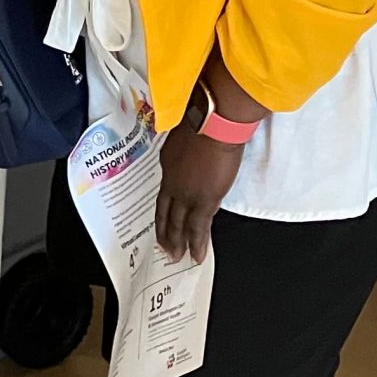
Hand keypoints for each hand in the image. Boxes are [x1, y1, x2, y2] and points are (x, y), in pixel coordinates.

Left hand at [155, 124, 243, 262]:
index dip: (163, 211)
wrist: (214, 123)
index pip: (164, 195)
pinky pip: (199, 228)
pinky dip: (198, 244)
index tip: (162, 222)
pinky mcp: (204, 201)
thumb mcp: (183, 135)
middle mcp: (173, 183)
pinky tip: (197, 256)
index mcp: (168, 165)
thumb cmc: (203, 119)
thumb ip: (184, 151)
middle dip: (166, 233)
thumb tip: (190, 156)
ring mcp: (187, 194)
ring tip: (177, 257)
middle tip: (165, 249)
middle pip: (167, 213)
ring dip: (178, 243)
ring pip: (180, 224)